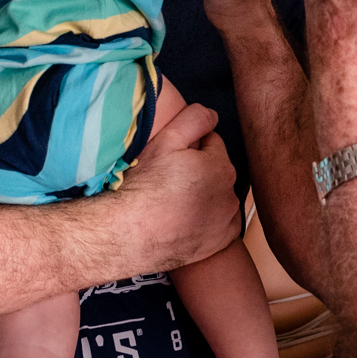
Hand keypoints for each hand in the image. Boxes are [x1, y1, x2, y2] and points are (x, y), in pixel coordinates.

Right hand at [118, 103, 240, 270]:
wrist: (126, 233)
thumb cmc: (144, 186)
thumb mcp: (166, 140)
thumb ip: (194, 119)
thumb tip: (213, 115)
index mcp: (221, 166)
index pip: (212, 144)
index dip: (190, 147)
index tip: (171, 159)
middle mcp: (230, 194)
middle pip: (216, 171)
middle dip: (199, 170)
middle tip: (169, 181)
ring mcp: (226, 220)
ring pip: (218, 197)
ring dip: (205, 195)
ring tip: (174, 202)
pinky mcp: (221, 242)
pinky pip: (221, 224)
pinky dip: (210, 221)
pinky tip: (187, 220)